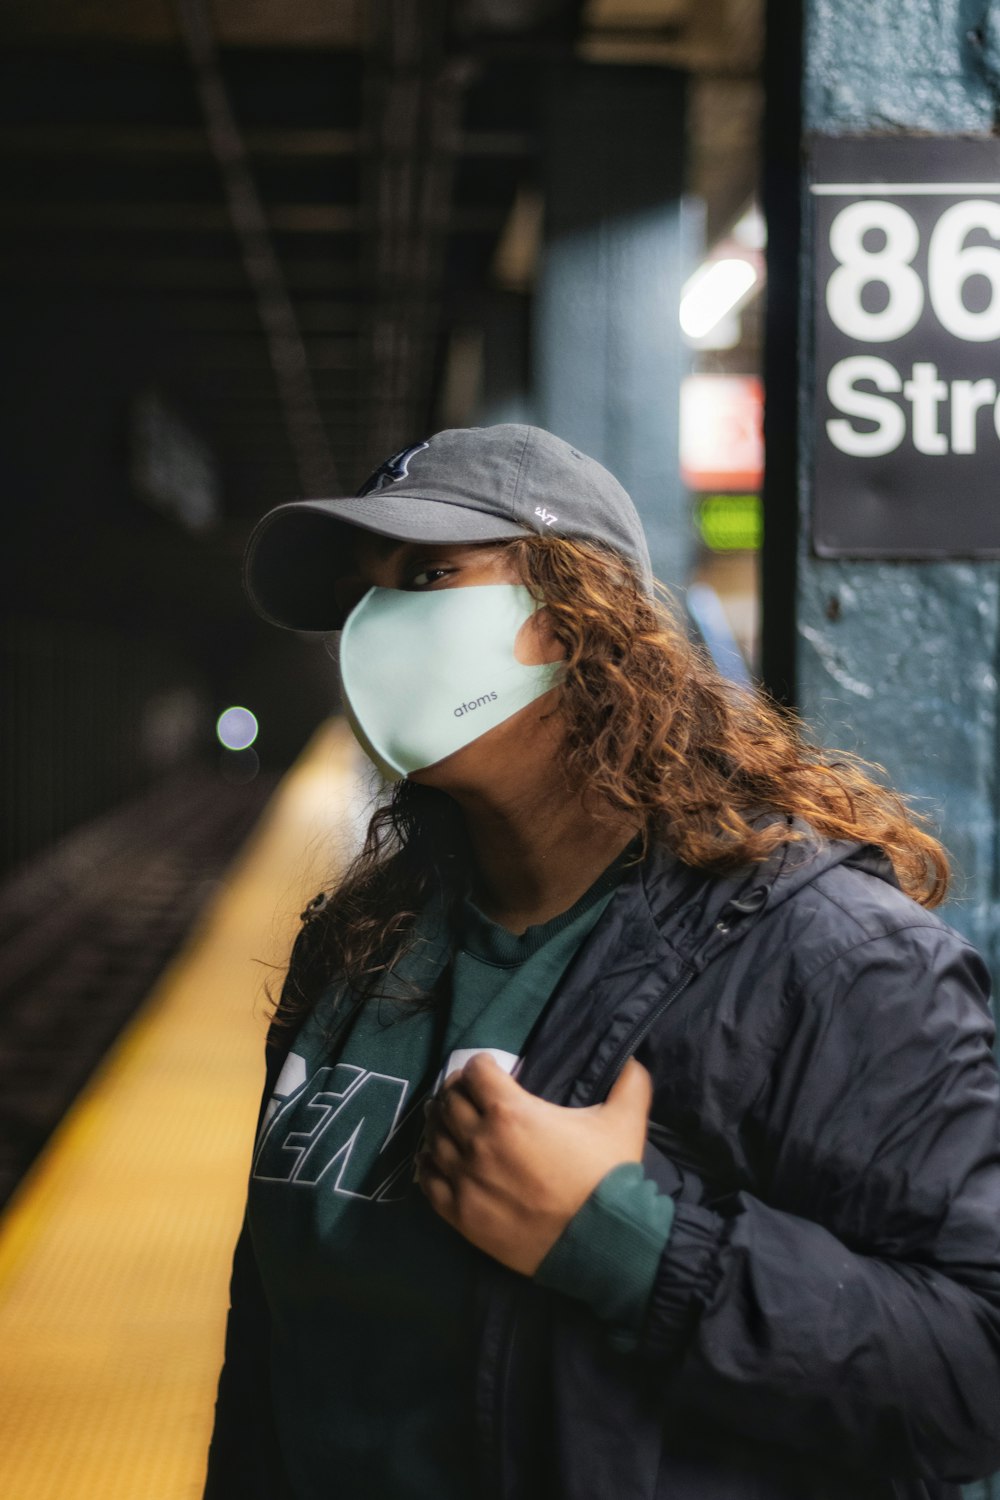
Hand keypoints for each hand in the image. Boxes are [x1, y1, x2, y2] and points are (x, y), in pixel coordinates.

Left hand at [416, 1054, 652, 1274]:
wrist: (600, 1244)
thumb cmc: (607, 1179)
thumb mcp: (625, 1121)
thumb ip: (629, 1083)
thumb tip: (635, 1060)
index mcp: (511, 1112)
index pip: (476, 1072)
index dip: (481, 1066)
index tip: (488, 1070)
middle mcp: (480, 1140)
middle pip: (449, 1101)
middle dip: (456, 1091)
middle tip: (466, 1094)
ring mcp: (465, 1178)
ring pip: (433, 1137)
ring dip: (438, 1124)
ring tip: (446, 1121)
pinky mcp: (460, 1213)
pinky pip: (428, 1179)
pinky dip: (427, 1163)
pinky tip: (433, 1158)